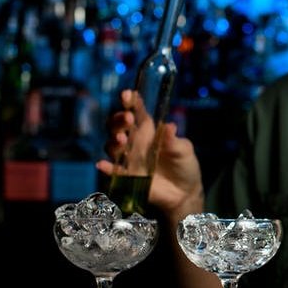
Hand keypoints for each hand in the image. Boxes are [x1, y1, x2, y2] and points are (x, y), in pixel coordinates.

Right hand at [97, 89, 203, 218]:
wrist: (184, 192)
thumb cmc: (184, 165)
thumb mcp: (184, 151)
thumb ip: (175, 141)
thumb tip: (170, 127)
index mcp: (149, 130)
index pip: (136, 112)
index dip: (130, 102)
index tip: (127, 95)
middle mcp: (135, 141)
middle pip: (117, 125)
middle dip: (119, 119)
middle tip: (128, 119)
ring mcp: (128, 158)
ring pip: (112, 145)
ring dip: (114, 140)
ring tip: (123, 139)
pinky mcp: (127, 176)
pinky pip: (113, 171)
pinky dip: (107, 167)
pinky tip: (103, 164)